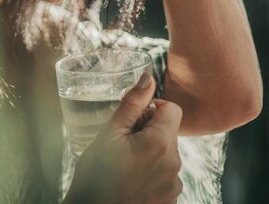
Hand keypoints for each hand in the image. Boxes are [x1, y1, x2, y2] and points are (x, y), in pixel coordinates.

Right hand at [64, 73, 182, 203]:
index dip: (152, 109)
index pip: (172, 109)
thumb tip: (148, 78)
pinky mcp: (170, 200)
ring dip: (150, 155)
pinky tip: (130, 181)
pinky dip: (151, 175)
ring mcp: (174, 186)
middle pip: (168, 133)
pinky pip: (165, 177)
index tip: (133, 120)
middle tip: (121, 144)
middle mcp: (174, 165)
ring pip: (166, 156)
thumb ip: (132, 104)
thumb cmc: (95, 176)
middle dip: (148, 133)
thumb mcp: (109, 134)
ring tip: (123, 166)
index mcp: (160, 143)